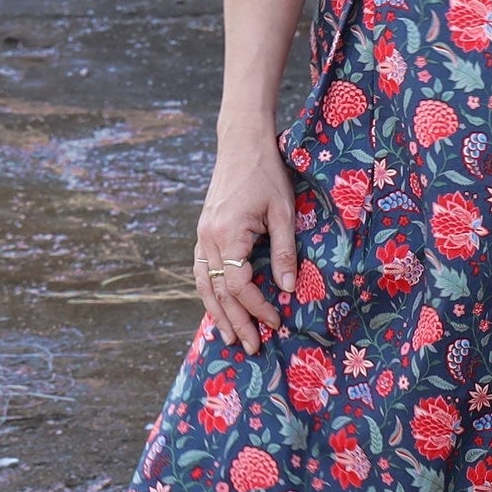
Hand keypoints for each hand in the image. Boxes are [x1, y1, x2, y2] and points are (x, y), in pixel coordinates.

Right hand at [193, 122, 297, 355]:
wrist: (242, 143)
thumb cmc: (267, 173)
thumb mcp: (283, 211)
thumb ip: (285, 250)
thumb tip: (289, 287)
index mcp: (228, 233)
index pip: (239, 284)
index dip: (257, 307)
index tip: (276, 320)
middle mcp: (208, 238)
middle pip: (219, 291)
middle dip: (236, 321)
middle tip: (253, 347)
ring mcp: (202, 235)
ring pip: (204, 284)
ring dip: (218, 313)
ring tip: (231, 337)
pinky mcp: (203, 231)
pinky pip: (202, 270)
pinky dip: (210, 292)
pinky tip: (219, 307)